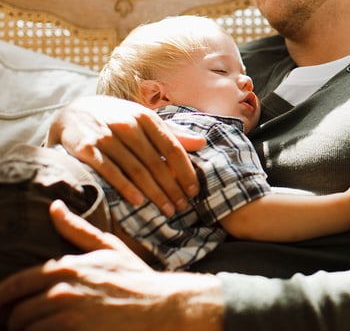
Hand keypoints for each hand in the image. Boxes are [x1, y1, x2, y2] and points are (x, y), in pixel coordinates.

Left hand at [0, 201, 222, 330]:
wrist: (159, 306)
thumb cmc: (134, 277)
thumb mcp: (108, 247)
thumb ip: (76, 228)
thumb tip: (54, 205)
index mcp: (66, 267)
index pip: (14, 285)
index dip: (4, 298)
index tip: (4, 306)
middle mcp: (62, 292)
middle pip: (16, 314)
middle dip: (15, 322)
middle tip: (22, 325)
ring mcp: (67, 318)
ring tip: (41, 328)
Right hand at [47, 95, 205, 215]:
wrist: (74, 111)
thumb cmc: (118, 118)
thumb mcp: (144, 120)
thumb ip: (172, 133)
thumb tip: (202, 143)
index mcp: (146, 117)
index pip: (171, 147)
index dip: (185, 170)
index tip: (194, 191)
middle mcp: (128, 125)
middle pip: (156, 162)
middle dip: (172, 187)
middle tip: (183, 207)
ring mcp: (107, 136)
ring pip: (136, 169)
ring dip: (154, 193)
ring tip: (167, 210)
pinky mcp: (87, 148)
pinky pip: (110, 171)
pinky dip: (126, 187)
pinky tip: (139, 202)